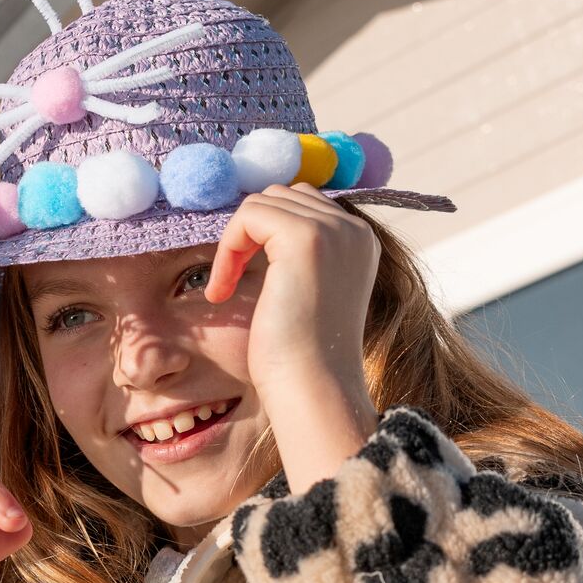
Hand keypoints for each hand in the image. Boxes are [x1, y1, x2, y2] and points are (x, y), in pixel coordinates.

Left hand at [207, 184, 379, 488]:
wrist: (312, 387)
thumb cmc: (302, 355)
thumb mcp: (304, 291)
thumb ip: (295, 254)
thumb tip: (256, 220)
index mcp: (360, 242)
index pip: (304, 204)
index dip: (265, 232)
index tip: (246, 275)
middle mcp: (354, 229)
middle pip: (283, 195)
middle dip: (250, 232)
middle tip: (230, 280)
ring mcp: (334, 230)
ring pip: (264, 201)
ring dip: (235, 241)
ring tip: (225, 286)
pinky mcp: (306, 236)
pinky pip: (249, 215)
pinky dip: (228, 248)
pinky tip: (222, 289)